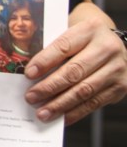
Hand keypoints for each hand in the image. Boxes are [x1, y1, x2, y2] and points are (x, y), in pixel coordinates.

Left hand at [24, 0, 126, 124]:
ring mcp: (117, 68)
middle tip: (31, 97)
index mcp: (90, 29)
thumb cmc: (83, 40)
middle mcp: (107, 48)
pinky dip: (75, 112)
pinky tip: (61, 117)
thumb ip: (54, 49)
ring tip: (43, 112)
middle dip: (49, 87)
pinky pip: (95, 102)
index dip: (45, 61)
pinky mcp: (120, 86)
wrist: (111, 43)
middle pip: (74, 71)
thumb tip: (30, 74)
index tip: (29, 74)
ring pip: (84, 90)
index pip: (64, 47)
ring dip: (60, 104)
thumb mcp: (71, 34)